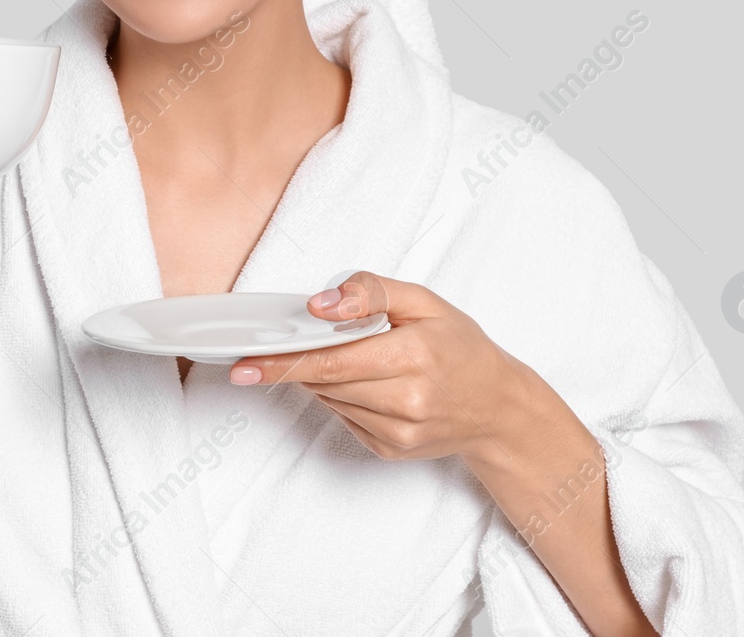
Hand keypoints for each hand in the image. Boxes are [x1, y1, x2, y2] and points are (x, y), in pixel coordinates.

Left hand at [227, 271, 538, 465]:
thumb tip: (320, 304)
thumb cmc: (461, 348)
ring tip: (354, 358)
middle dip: (294, 364)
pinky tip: (369, 385)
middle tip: (264, 352)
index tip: (245, 362)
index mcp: (415, 356)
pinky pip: (346, 418)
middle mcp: (408, 401)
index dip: (283, 360)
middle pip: (325, 381)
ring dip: (323, 377)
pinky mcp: (391, 450)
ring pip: (331, 399)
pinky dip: (344, 398)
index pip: (332, 360)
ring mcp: (399, 432)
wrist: (499, 408)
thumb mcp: (425, 302)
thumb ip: (371, 292)